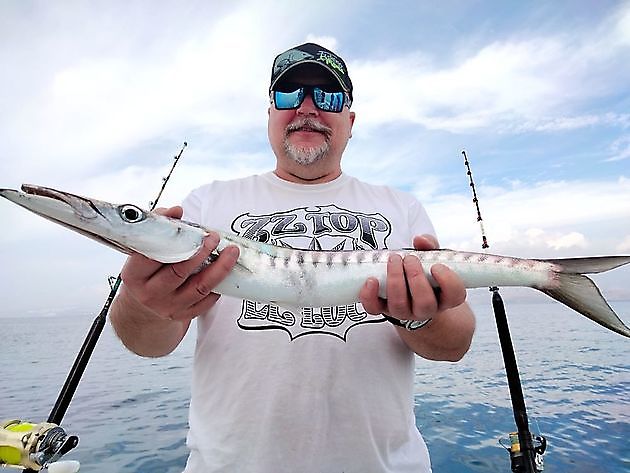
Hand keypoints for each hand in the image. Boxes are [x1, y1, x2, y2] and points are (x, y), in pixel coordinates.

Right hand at [119, 206, 239, 321]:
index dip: (174, 241)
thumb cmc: (146, 272)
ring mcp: (168, 307)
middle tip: (214, 238)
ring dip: (219, 269)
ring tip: (231, 252)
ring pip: (199, 287)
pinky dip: (218, 286)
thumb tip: (176, 211)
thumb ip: (159, 227)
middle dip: (201, 253)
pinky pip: (206, 301)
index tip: (193, 230)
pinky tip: (224, 272)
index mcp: (135, 275)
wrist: (142, 306)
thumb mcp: (144, 251)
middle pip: (179, 272)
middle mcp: (150, 293)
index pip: (152, 257)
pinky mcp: (183, 315)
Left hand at [359, 234, 466, 322]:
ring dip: (395, 280)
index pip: (455, 296)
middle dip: (416, 278)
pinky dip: (370, 296)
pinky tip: (371, 280)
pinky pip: (374, 309)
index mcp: (444, 297)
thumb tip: (420, 239)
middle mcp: (425, 309)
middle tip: (409, 259)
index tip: (436, 266)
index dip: (448, 282)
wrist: (408, 294)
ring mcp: (404, 312)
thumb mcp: (432, 258)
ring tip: (394, 259)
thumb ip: (430, 246)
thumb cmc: (424, 274)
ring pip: (399, 306)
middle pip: (425, 303)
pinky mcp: (383, 310)